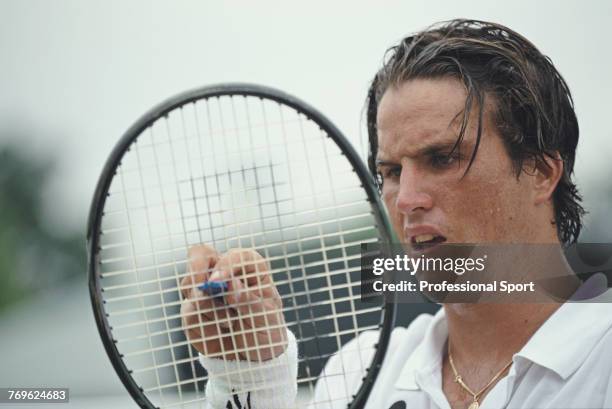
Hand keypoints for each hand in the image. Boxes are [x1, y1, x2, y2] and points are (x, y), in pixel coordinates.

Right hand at [180, 245, 287, 360]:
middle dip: (196, 269)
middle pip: (200, 254)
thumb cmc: (266, 329)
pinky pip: (189, 314)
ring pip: (190, 286)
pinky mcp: (192, 309)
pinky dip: (204, 327)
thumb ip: (249, 300)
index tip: (217, 282)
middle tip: (199, 288)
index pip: (235, 256)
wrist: (254, 356)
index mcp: (249, 267)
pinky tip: (219, 333)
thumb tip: (232, 283)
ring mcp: (206, 289)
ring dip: (208, 309)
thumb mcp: (265, 317)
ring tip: (229, 323)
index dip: (225, 265)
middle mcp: (225, 272)